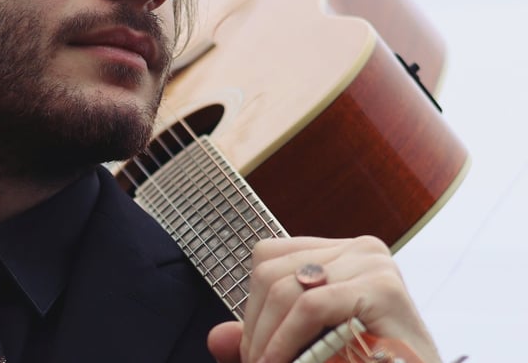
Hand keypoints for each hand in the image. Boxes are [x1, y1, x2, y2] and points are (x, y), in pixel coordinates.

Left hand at [207, 236, 440, 362]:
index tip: (254, 350)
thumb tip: (215, 338)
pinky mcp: (383, 288)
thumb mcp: (305, 350)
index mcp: (342, 253)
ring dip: (268, 340)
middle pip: (271, 271)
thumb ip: (263, 340)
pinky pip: (312, 306)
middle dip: (255, 326)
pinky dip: (288, 341)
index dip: (252, 306)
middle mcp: (360, 248)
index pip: (269, 257)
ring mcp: (374, 263)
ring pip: (286, 288)